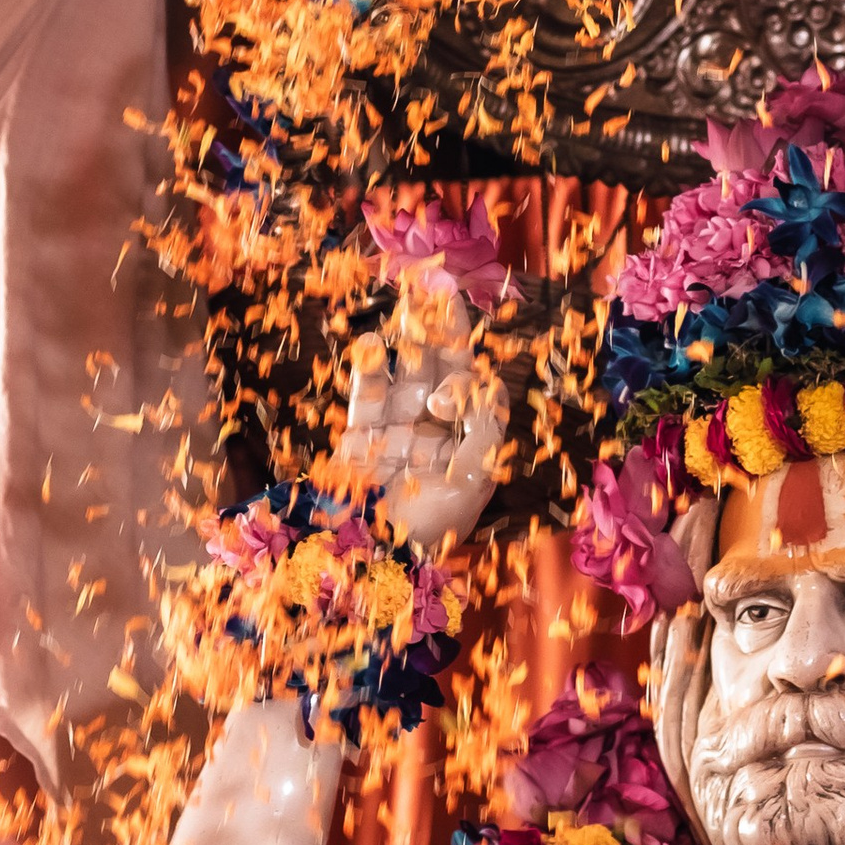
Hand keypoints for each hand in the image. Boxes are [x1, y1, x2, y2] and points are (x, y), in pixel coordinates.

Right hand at [339, 283, 509, 548]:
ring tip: (408, 297)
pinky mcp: (361, 438)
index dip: (464, 375)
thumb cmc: (431, 527)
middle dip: (440, 328)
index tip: (446, 390)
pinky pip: (367, 397)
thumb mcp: (475, 478)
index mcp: (468, 442)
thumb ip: (483, 427)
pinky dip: (367, 370)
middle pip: (441, 368)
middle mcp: (435, 432)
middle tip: (436, 283)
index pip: (473, 388)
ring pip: (404, 373)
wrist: (374, 560)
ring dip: (406, 336)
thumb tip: (473, 387)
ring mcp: (397, 431)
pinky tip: (368, 342)